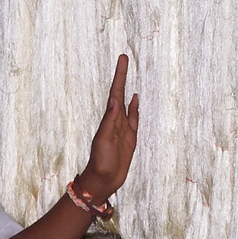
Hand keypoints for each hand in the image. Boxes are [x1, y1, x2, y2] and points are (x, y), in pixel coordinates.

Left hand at [74, 54, 138, 203]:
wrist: (104, 180)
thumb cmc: (101, 161)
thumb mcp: (104, 139)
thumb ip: (109, 120)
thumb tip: (114, 98)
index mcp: (109, 118)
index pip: (115, 92)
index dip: (119, 75)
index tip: (122, 59)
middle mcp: (116, 120)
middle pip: (120, 92)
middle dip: (122, 75)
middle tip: (124, 58)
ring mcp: (123, 128)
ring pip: (128, 103)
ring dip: (128, 88)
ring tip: (130, 73)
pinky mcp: (130, 138)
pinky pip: (134, 118)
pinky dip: (135, 108)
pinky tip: (136, 99)